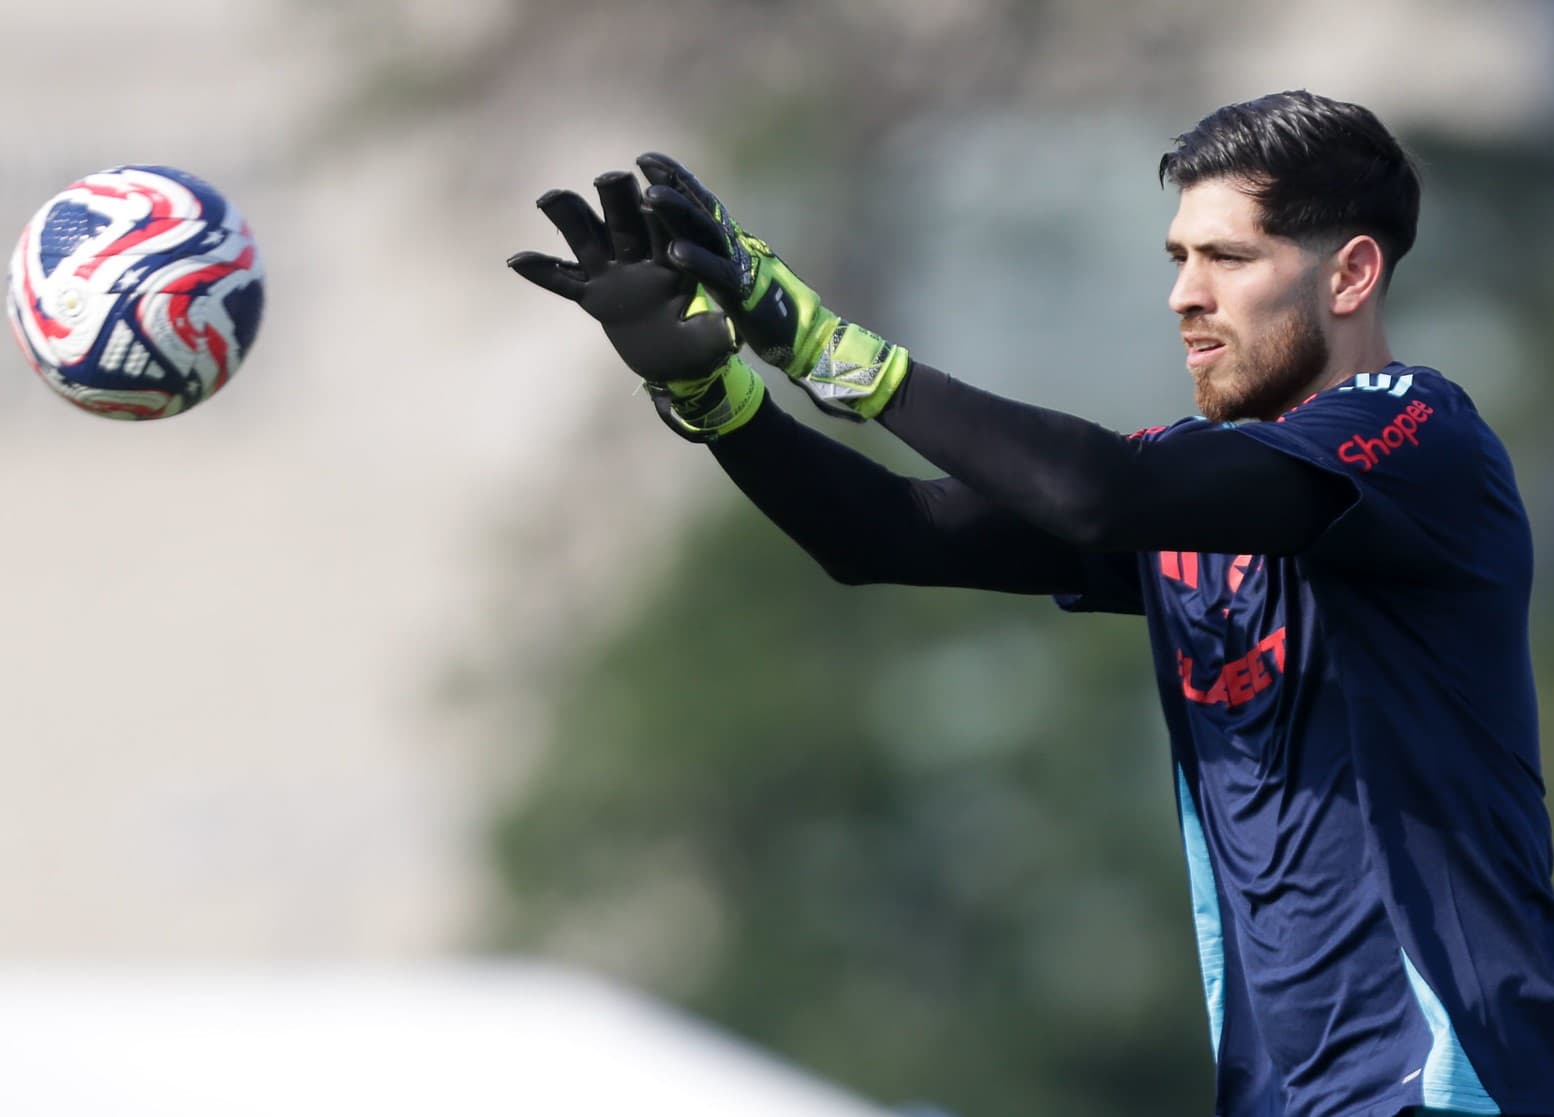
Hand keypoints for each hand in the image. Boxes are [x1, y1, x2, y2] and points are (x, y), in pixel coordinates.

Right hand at [508, 170, 735, 383]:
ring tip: (549, 199)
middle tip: (610, 177)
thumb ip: (714, 335)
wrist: (673, 361)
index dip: (664, 216)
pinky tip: (516, 260)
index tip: (656, 194)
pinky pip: (563, 282)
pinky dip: (542, 273)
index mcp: (672, 267)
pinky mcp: (592, 296)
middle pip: (626, 224)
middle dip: (617, 201)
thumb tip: (732, 335)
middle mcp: (639, 261)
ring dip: (571, 219)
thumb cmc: (697, 349)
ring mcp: (613, 275)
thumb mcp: (708, 344)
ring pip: (588, 241)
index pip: (668, 235)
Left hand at [637, 152, 909, 421]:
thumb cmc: (764, 305)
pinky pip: (718, 274)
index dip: (676, 179)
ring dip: (678, 213)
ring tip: (649, 197)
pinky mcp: (745, 292)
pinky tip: (675, 251)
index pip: (701, 203)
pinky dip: (697, 262)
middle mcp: (735, 244)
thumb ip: (714, 251)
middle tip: (644, 162)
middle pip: (701, 208)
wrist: (802, 335)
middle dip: (674, 184)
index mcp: (730, 241)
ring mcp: (741, 265)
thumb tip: (685, 232)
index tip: (646, 159)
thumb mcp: (732, 272)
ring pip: (707, 233)